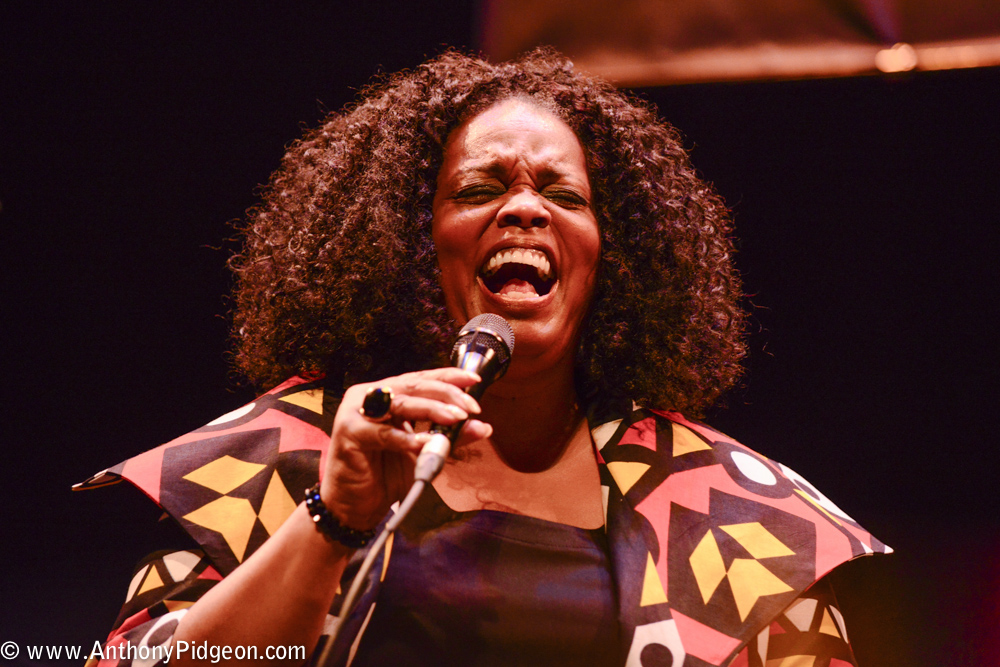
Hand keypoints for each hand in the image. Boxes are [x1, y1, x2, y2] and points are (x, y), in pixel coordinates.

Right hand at [320, 368, 490, 530]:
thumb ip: (449, 437)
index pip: (421, 379)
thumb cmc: (385, 475)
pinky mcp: (348, 432)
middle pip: (413, 386)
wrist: (355, 506)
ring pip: (400, 404)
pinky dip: (405, 438)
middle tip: (470, 408)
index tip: (475, 381)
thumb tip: (483, 426)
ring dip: (432, 409)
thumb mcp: (425, 453)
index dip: (448, 377)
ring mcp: (356, 412)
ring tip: (455, 418)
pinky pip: (383, 433)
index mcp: (387, 395)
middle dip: (446, 394)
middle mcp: (370, 396)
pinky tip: (424, 443)